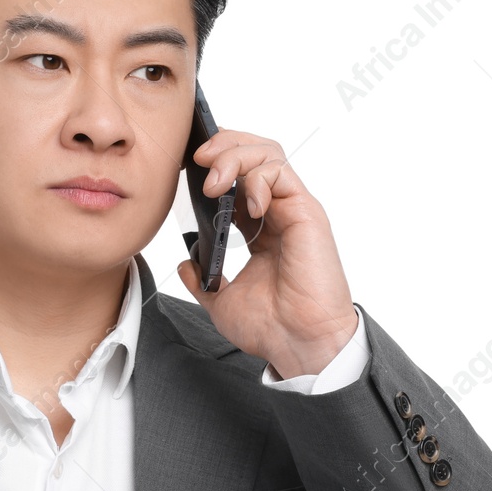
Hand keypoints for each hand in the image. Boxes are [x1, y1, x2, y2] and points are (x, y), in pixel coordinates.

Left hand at [175, 128, 357, 378]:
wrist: (298, 345)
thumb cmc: (271, 328)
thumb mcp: (221, 301)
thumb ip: (202, 280)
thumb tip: (184, 264)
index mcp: (261, 230)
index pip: (239, 178)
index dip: (215, 163)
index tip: (188, 168)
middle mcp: (278, 214)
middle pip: (255, 153)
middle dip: (224, 146)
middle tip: (199, 159)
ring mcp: (293, 211)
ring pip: (268, 154)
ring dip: (235, 156)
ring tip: (214, 180)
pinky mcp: (306, 213)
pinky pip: (281, 173)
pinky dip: (258, 178)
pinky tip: (247, 206)